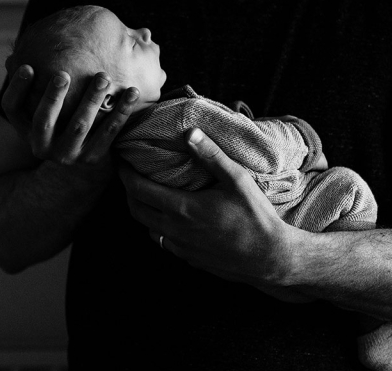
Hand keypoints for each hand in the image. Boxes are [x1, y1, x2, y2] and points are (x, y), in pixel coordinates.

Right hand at [1, 64, 139, 173]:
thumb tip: (11, 58)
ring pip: (79, 126)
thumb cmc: (59, 125)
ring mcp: (67, 155)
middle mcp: (42, 146)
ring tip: (102, 77)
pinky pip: (108, 133)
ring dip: (91, 99)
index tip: (28, 66)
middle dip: (53, 96)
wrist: (79, 170)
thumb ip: (32, 87)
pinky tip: (131, 92)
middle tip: (62, 74)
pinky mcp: (92, 159)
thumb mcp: (40, 112)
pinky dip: (121, 112)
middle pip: (43, 120)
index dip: (17, 88)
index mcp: (26, 130)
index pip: (12, 108)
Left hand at [119, 128, 312, 301]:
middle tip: (128, 174)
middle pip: (135, 209)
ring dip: (141, 210)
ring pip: (147, 228)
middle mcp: (175, 230)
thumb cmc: (256, 217)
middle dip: (127, 190)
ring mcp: (181, 248)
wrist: (271, 259)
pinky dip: (157, 227)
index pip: (138, 189)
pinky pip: (163, 242)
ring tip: (146, 193)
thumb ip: (211, 155)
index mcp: (182, 208)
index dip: (124, 173)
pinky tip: (168, 217)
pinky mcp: (189, 258)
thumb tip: (189, 132)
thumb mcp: (237, 180)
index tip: (120, 159)